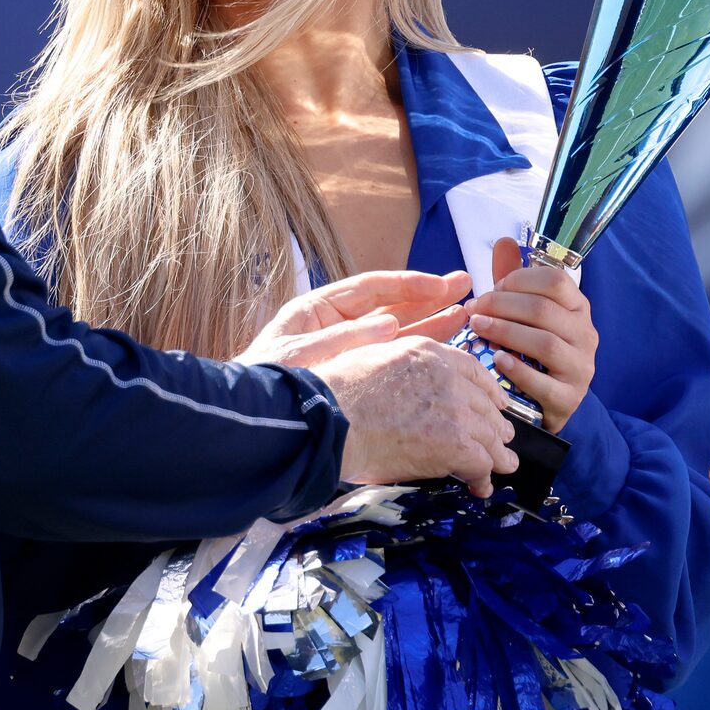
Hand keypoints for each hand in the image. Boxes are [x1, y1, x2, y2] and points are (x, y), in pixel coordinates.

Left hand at [238, 269, 470, 368]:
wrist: (244, 425)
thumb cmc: (262, 385)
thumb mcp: (298, 355)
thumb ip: (342, 340)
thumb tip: (388, 326)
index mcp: (317, 310)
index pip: (371, 288)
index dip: (408, 284)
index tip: (440, 285)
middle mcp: (336, 327)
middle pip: (389, 306)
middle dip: (427, 297)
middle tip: (465, 286)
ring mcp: (347, 353)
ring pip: (396, 333)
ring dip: (429, 324)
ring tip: (464, 315)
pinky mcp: (354, 378)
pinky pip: (390, 362)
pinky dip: (416, 355)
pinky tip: (442, 351)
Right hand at [316, 336, 517, 497]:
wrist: (333, 420)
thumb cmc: (338, 393)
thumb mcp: (374, 356)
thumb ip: (403, 366)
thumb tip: (409, 384)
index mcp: (431, 354)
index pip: (473, 371)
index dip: (489, 390)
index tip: (497, 402)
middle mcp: (451, 379)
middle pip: (486, 405)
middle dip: (496, 424)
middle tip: (502, 438)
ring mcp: (457, 412)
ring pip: (490, 436)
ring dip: (498, 454)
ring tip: (504, 465)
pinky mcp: (455, 445)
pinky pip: (481, 464)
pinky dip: (483, 478)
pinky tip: (481, 487)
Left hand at [462, 237, 598, 428]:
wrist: (547, 404)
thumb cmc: (532, 351)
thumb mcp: (524, 313)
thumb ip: (514, 280)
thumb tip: (504, 241)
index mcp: (577, 307)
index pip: (555, 281)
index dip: (519, 280)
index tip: (491, 288)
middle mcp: (585, 334)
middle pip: (543, 310)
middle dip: (501, 306)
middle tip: (473, 310)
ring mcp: (581, 367)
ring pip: (544, 343)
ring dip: (504, 332)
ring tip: (477, 329)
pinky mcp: (569, 398)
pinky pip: (543, 382)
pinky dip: (517, 369)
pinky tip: (496, 360)